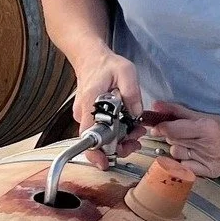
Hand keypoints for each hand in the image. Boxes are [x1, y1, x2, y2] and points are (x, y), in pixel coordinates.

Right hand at [70, 49, 143, 167]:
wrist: (91, 59)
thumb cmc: (106, 64)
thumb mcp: (126, 72)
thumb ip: (132, 93)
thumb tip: (136, 115)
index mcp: (90, 101)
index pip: (88, 134)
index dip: (96, 151)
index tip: (105, 161)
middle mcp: (83, 113)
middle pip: (96, 141)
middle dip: (117, 147)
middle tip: (135, 141)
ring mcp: (84, 116)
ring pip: (100, 138)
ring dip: (119, 141)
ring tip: (136, 133)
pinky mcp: (89, 118)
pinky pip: (101, 132)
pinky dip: (115, 134)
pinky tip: (128, 128)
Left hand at [145, 102, 219, 179]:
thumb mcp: (205, 115)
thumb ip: (179, 111)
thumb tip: (156, 106)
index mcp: (206, 128)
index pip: (173, 130)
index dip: (161, 127)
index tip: (157, 126)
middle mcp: (206, 146)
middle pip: (174, 142)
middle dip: (173, 136)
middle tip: (181, 133)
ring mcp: (208, 161)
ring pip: (177, 154)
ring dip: (179, 148)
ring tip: (191, 144)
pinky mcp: (210, 172)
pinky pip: (185, 168)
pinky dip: (185, 161)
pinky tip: (194, 156)